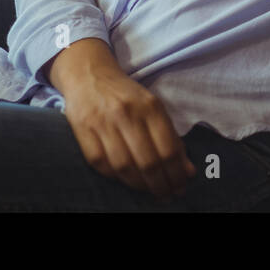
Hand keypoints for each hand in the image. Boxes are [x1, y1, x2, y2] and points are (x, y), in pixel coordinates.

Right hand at [60, 67, 197, 201]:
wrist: (89, 74)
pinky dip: (115, 177)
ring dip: (139, 185)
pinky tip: (126, 179)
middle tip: (167, 195)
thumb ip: (171, 137)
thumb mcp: (153, 107)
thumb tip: (187, 171)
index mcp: (150, 106)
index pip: (168, 149)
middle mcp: (127, 114)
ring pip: (124, 167)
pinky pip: (101, 164)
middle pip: (148, 161)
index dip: (176, 174)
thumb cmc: (127, 95)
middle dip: (160, 185)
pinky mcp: (83, 130)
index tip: (181, 187)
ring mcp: (103, 122)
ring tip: (149, 191)